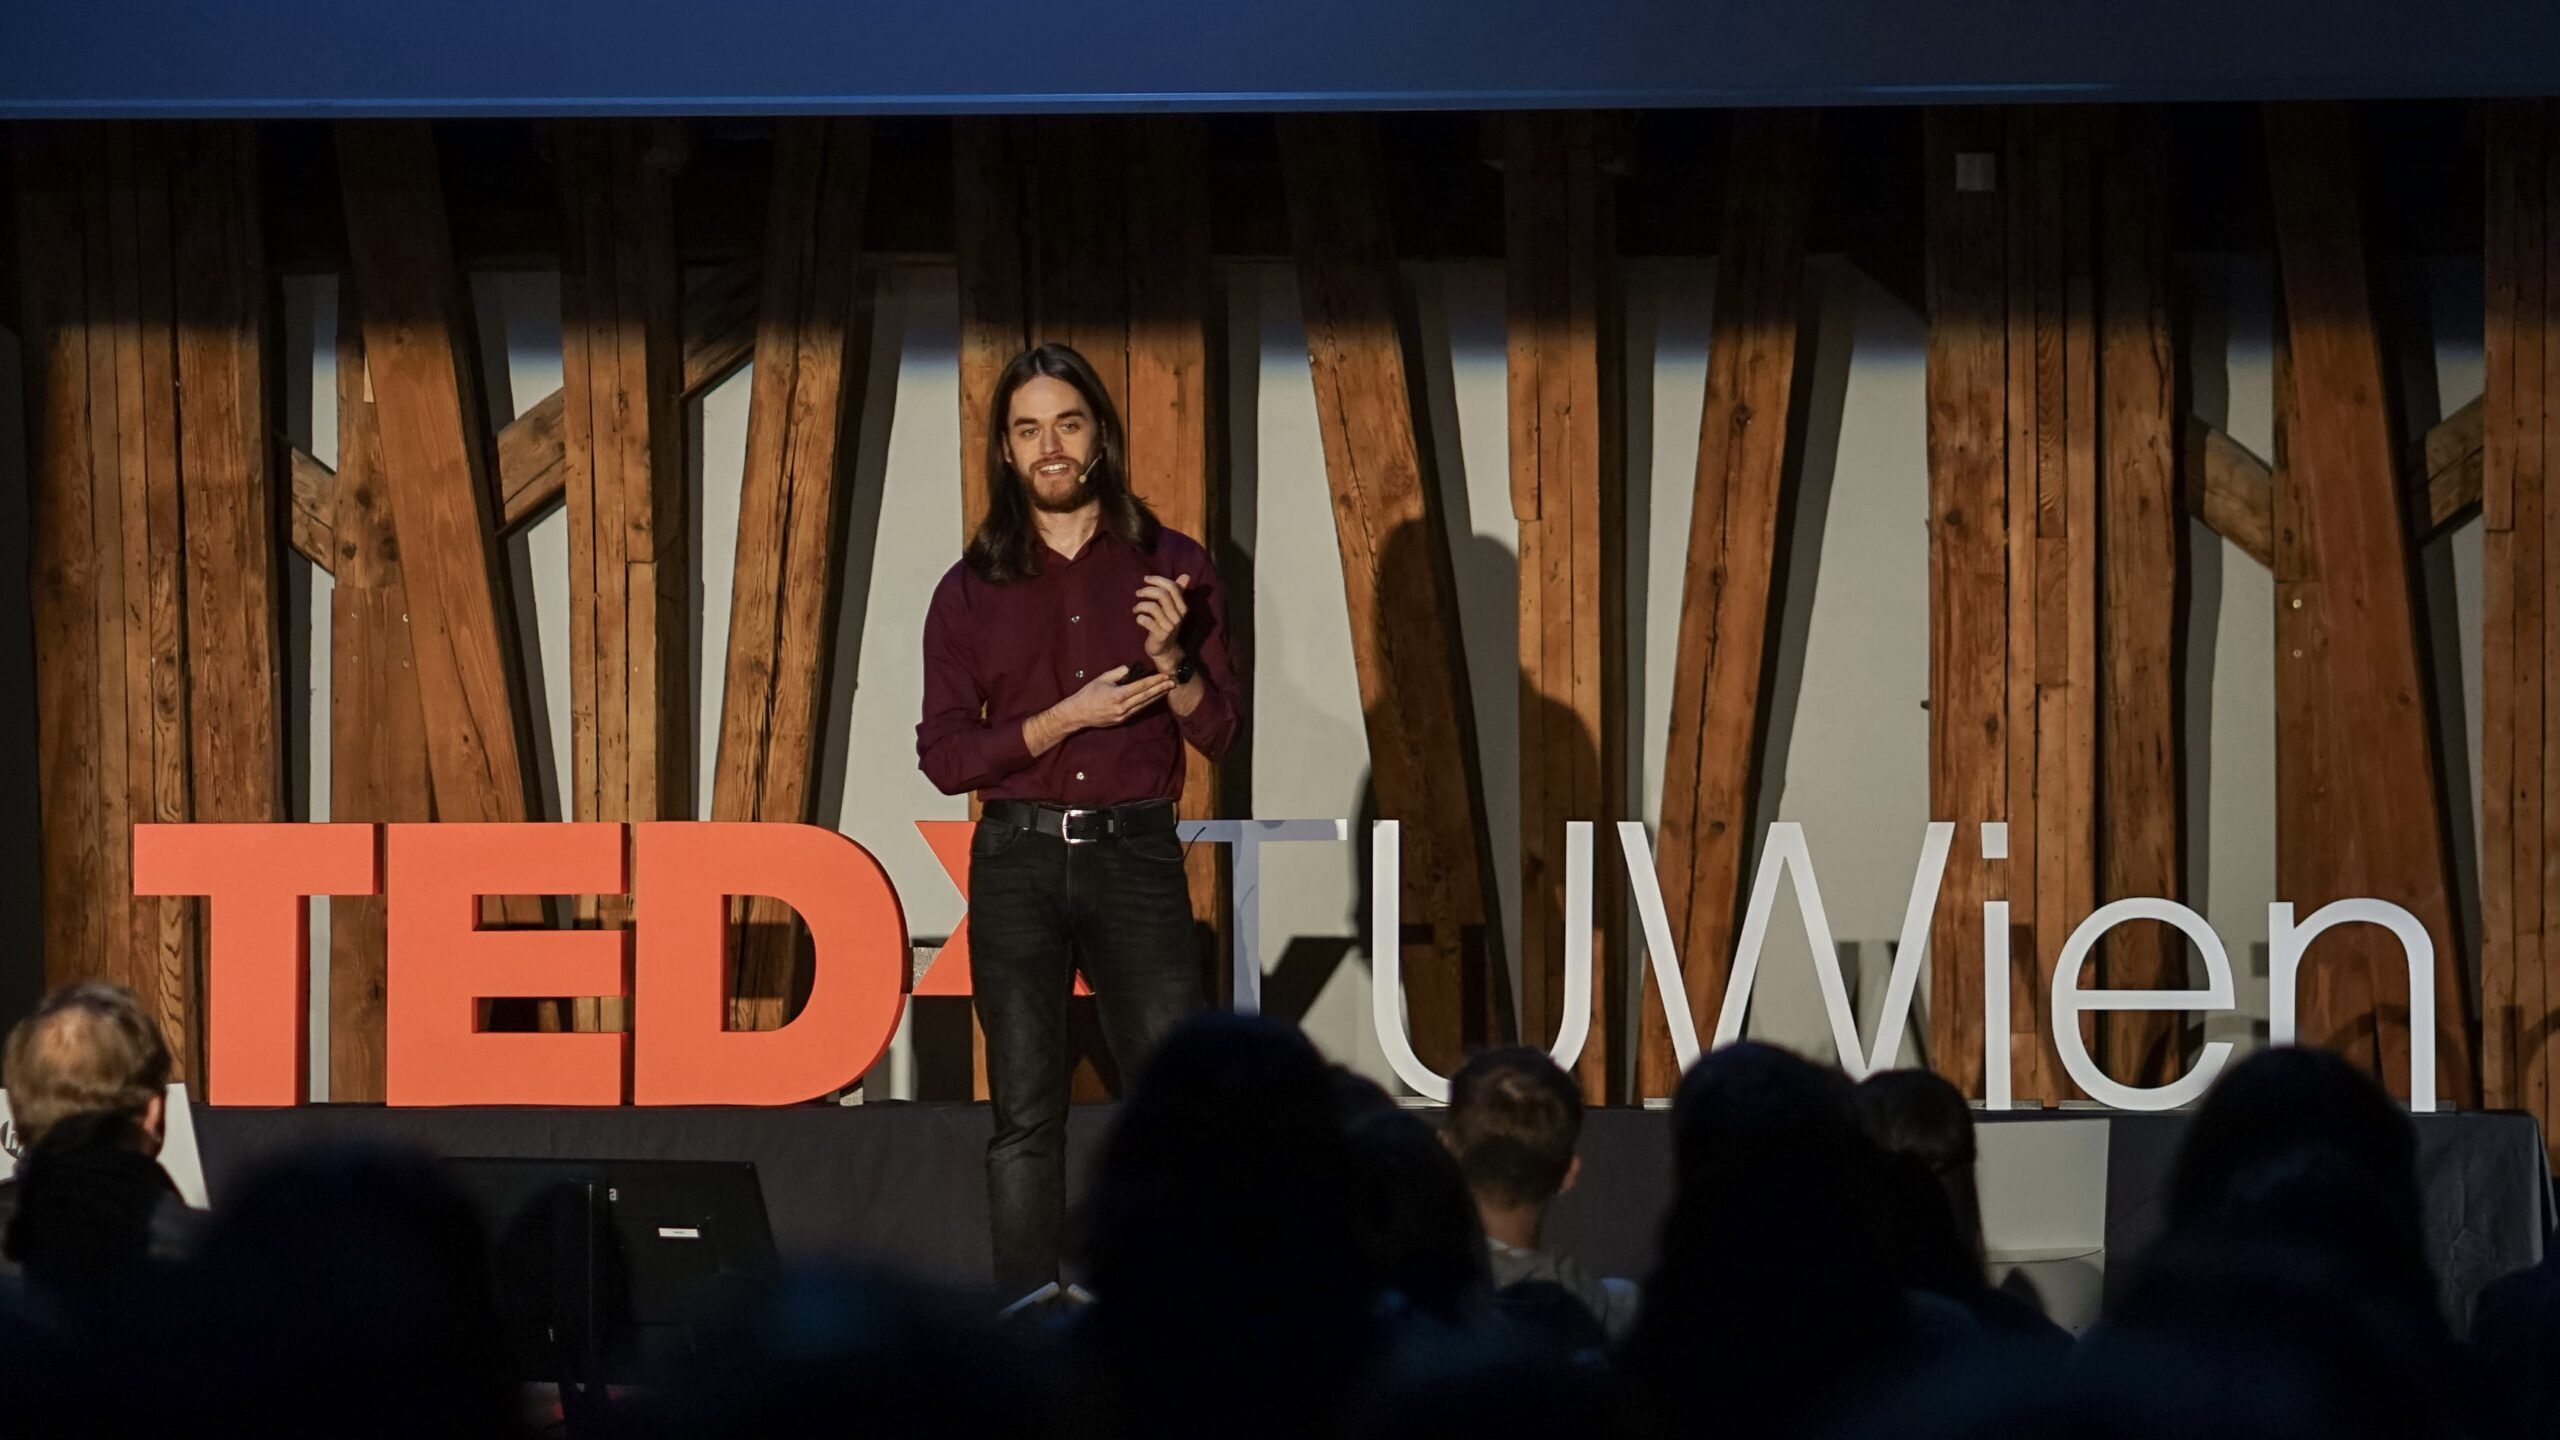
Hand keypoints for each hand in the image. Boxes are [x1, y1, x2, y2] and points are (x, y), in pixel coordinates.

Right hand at [1051, 665, 1175, 732]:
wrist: (1078, 713)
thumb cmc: (1088, 693)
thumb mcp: (1102, 678)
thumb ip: (1118, 673)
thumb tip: (1130, 669)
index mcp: (1118, 695)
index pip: (1141, 686)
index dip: (1155, 681)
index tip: (1164, 676)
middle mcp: (1123, 706)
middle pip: (1146, 696)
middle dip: (1160, 688)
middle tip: (1173, 682)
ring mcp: (1123, 715)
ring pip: (1144, 705)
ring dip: (1157, 697)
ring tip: (1167, 690)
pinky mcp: (1122, 720)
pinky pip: (1137, 710)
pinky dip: (1147, 703)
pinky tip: (1154, 698)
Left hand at [1135, 574, 1190, 676]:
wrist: (1166, 650)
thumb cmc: (1167, 625)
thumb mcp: (1174, 609)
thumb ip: (1179, 592)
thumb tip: (1186, 576)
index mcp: (1182, 607)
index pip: (1172, 587)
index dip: (1157, 580)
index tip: (1146, 579)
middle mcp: (1178, 616)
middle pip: (1162, 595)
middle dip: (1147, 590)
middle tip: (1138, 593)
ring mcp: (1169, 626)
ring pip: (1153, 607)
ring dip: (1140, 605)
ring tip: (1136, 609)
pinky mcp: (1160, 635)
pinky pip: (1146, 621)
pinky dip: (1140, 618)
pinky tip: (1139, 619)